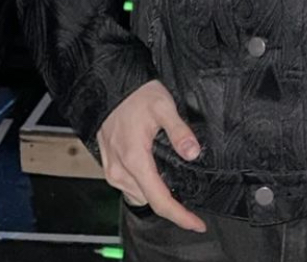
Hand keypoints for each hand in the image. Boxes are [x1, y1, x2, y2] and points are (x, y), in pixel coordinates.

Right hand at [96, 79, 205, 231]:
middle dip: (171, 203)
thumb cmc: (135, 93)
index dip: (180, 216)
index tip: (197, 223)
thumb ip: (179, 131)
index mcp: (134, 159)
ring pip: (138, 195)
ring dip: (155, 193)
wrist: (110, 83)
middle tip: (190, 196)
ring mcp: (112, 169)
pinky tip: (153, 172)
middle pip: (149, 200)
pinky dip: (142, 185)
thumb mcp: (164, 106)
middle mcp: (120, 170)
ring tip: (172, 181)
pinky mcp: (108, 165)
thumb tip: (193, 153)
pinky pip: (127, 186)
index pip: (159, 200)